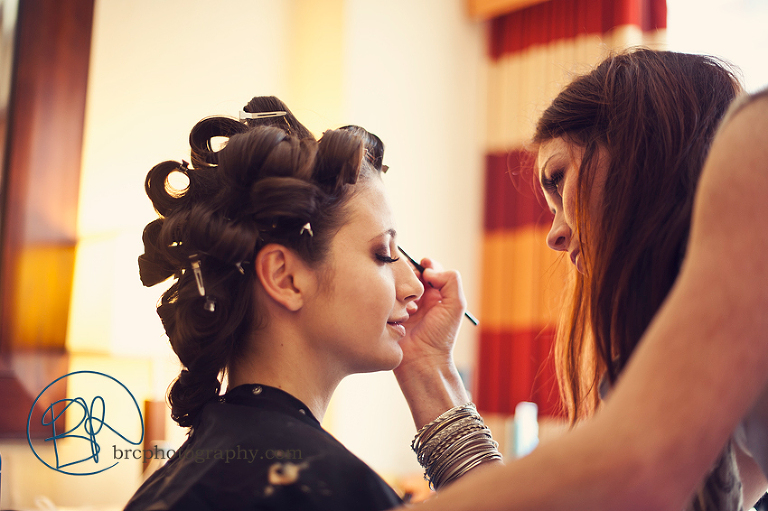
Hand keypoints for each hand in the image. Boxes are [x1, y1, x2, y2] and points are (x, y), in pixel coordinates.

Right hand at [396, 257, 466, 372]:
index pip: (428, 269)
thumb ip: (450, 281)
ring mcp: (401, 306)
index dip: (424, 265)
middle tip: (410, 282)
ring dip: (400, 288)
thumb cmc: (441, 336)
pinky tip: (397, 310)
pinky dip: (389, 299)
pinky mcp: (388, 313)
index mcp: (435, 294)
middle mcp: (418, 298)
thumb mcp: (455, 306)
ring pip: (395, 284)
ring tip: (407, 302)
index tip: (422, 267)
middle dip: (409, 274)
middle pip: (409, 274)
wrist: (422, 362)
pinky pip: (384, 297)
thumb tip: (428, 270)